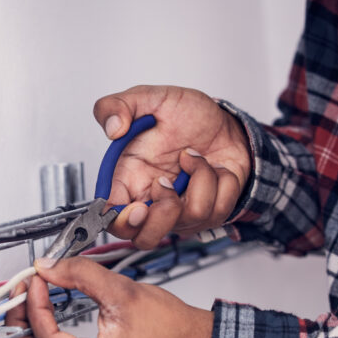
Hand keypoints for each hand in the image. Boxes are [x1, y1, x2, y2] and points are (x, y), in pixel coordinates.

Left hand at [5, 257, 213, 337]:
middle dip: (19, 326)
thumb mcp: (122, 292)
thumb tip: (47, 269)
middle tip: (19, 296)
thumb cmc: (170, 327)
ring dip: (29, 335)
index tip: (34, 282)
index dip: (33, 306)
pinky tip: (44, 320)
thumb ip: (80, 275)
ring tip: (30, 304)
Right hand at [94, 85, 250, 248]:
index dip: (123, 222)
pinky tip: (214, 167)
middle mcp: (151, 200)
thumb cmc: (186, 116)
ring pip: (188, 220)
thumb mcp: (150, 98)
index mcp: (127, 180)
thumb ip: (118, 105)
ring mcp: (181, 211)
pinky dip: (221, 181)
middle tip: (167, 183)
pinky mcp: (209, 212)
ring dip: (199, 179)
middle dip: (162, 216)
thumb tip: (112, 128)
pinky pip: (217, 209)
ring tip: (194, 156)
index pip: (113, 219)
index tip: (139, 208)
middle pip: (144, 239)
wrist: (225, 121)